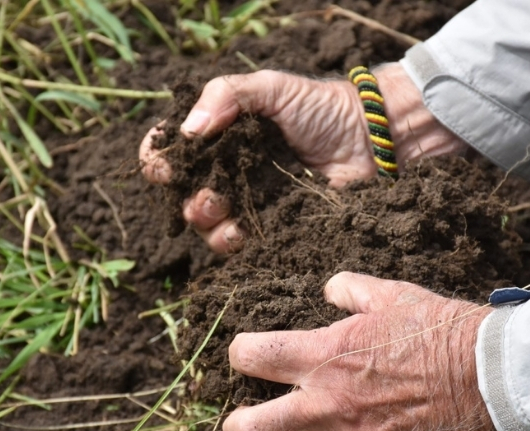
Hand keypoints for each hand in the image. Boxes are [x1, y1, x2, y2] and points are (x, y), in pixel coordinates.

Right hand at [140, 65, 465, 252]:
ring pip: (204, 224)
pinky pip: (236, 245)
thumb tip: (187, 131)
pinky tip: (241, 232)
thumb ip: (227, 95)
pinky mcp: (270, 228)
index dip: (159, 161)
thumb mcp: (272, 87)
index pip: (171, 151)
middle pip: (181, 194)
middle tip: (207, 194)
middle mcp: (227, 172)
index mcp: (220, 137)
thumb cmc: (321, 108)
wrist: (370, 141)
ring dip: (204, 222)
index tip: (164, 167)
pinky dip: (230, 242)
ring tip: (223, 211)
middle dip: (184, 197)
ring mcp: (248, 202)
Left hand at [223, 272, 500, 430]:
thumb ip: (352, 291)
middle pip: (254, 429)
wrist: (491, 377)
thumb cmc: (442, 331)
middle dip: (239, 425)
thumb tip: (330, 289)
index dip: (241, 354)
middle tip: (242, 421)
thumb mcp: (394, 296)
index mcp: (326, 357)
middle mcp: (329, 405)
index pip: (254, 356)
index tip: (245, 354)